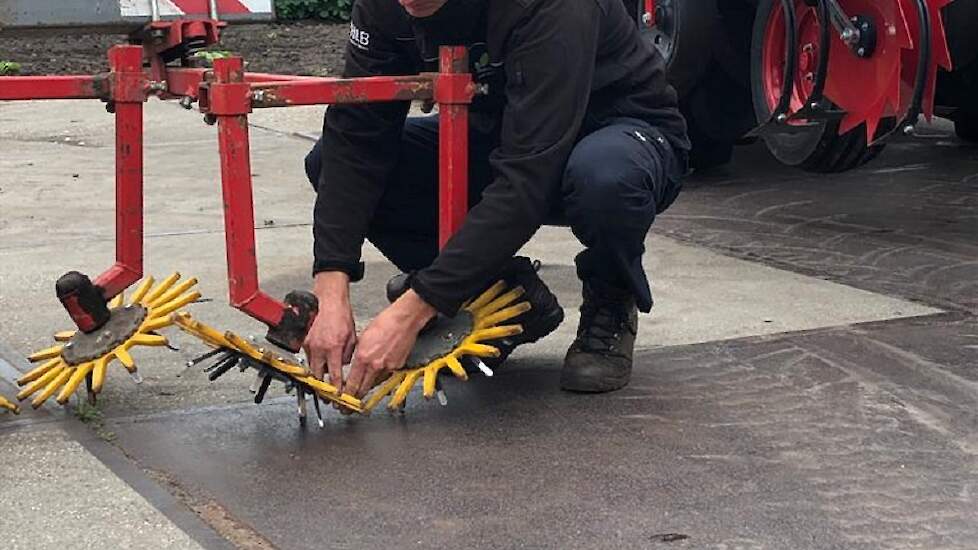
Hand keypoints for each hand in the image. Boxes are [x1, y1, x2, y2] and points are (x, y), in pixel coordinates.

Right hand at [303, 272, 355, 388]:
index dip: (335, 389)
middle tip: (326, 396)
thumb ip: (347, 354)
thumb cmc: (341, 316)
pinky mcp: (304, 341)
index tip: (338, 397)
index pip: (333, 375)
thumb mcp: (352, 337)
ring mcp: (310, 345)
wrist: (329, 302)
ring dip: (317, 375)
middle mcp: (319, 348)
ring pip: (311, 367)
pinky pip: (309, 357)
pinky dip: (314, 362)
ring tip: (323, 382)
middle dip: (321, 388)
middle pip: (317, 376)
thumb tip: (343, 366)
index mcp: (333, 348)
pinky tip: (320, 362)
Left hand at [343, 290, 435, 398]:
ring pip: (374, 385)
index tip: (341, 400)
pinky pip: (386, 377)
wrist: (403, 320)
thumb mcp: (363, 338)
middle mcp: (375, 365)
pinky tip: (376, 377)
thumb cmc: (384, 323)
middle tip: (347, 407)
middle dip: (354, 400)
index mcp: (363, 357)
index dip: (345, 395)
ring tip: (360, 395)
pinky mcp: (398, 367)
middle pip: (362, 389)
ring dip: (366, 390)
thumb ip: (358, 355)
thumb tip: (355, 365)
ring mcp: (388, 367)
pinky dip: (380, 379)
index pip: (352, 383)